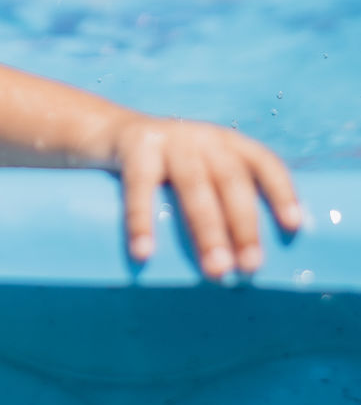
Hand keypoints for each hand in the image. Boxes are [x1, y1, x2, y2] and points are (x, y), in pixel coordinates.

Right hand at [110, 116, 301, 278]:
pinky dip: (142, 220)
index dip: (281, 192)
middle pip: (231, 180)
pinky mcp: (134, 147)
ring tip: (215, 270)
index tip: (293, 226)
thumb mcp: (201, 173)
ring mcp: (168, 140)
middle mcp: (203, 138)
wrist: (111, 133)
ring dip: (208, 230)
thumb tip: (246, 271)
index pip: (263, 163)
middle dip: (244, 225)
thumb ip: (222, 204)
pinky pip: (139, 187)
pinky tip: (144, 251)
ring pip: (194, 185)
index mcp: (227, 145)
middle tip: (250, 267)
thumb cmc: (169, 170)